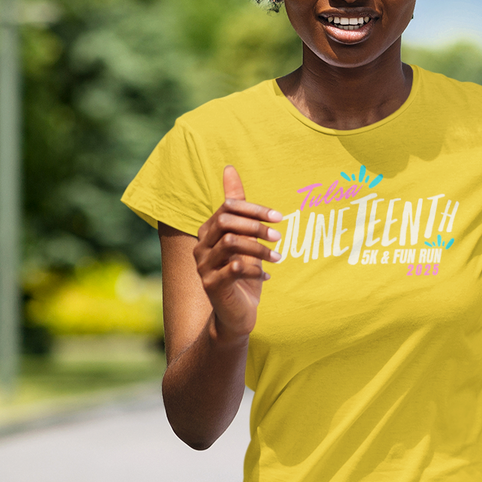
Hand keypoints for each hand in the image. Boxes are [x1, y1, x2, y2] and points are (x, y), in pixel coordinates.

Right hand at [193, 166, 282, 340]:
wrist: (236, 313)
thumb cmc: (242, 271)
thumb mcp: (245, 237)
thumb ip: (238, 207)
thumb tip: (229, 168)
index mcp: (208, 231)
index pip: (228, 208)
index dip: (254, 209)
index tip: (279, 217)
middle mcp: (201, 246)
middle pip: (226, 222)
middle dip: (256, 226)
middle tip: (280, 236)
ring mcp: (203, 266)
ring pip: (231, 243)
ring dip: (259, 248)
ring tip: (278, 257)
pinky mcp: (211, 285)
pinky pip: (234, 268)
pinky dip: (255, 270)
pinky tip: (267, 275)